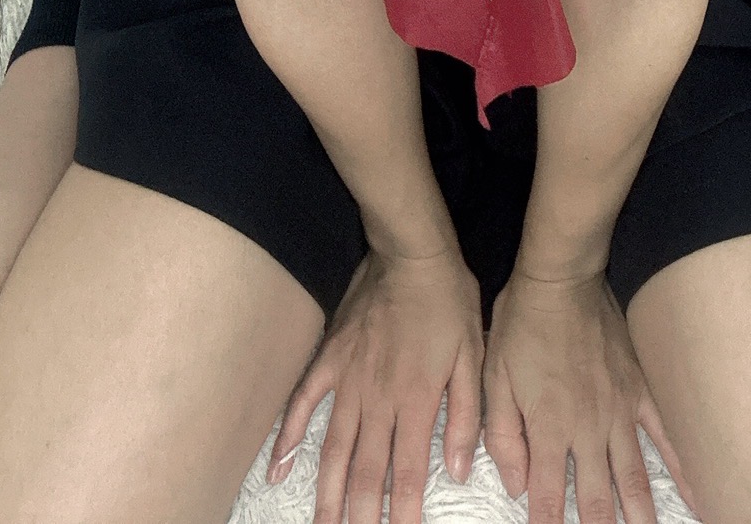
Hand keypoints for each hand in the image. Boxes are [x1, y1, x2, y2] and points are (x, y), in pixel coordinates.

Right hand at [266, 244, 483, 523]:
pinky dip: (287, 436)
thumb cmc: (450, 303)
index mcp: (416, 400)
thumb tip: (456, 468)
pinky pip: (303, 403)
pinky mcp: (330, 359)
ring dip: (326, 492)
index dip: (402, 514)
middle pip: (364, 471)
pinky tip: (276, 467)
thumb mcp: (474, 356)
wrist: (413, 253)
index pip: (407, 473)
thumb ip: (464, 415)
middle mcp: (377, 398)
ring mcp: (348, 379)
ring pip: (333, 449)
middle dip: (357, 514)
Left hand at [480, 266, 699, 523]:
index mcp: (548, 428)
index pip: (547, 499)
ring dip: (640, 515)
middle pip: (597, 500)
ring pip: (633, 478)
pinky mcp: (639, 391)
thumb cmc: (521, 325)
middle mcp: (587, 429)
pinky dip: (680, 468)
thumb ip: (503, 437)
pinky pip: (664, 435)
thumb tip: (516, 486)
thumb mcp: (495, 378)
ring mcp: (619, 412)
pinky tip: (696, 495)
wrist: (560, 279)